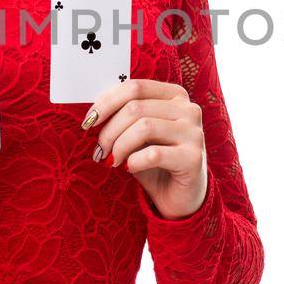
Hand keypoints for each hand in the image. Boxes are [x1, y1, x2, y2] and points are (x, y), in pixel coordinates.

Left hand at [83, 78, 207, 219]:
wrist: (180, 195)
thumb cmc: (154, 162)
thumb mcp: (137, 134)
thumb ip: (123, 117)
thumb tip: (93, 113)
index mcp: (175, 95)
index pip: (135, 87)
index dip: (107, 102)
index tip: (88, 121)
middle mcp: (189, 109)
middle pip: (136, 107)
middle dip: (109, 130)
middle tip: (99, 150)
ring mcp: (194, 133)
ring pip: (144, 127)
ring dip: (120, 146)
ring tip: (113, 160)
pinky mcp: (193, 158)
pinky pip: (153, 154)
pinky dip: (134, 161)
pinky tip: (130, 168)